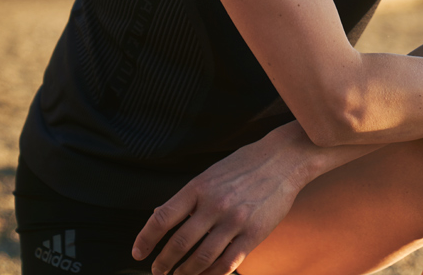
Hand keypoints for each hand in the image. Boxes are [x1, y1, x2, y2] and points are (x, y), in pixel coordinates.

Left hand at [132, 129, 304, 274]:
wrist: (284, 158)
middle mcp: (214, 204)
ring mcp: (234, 220)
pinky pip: (226, 263)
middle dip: (164, 263)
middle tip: (158, 271)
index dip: (146, 239)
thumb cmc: (245, 165)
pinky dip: (211, 274)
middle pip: (179, 243)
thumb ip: (188, 197)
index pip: (164, 218)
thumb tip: (159, 216)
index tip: (138, 253)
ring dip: (185, 273)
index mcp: (200, 186)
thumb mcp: (212, 173)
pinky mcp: (253, 234)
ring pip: (201, 258)